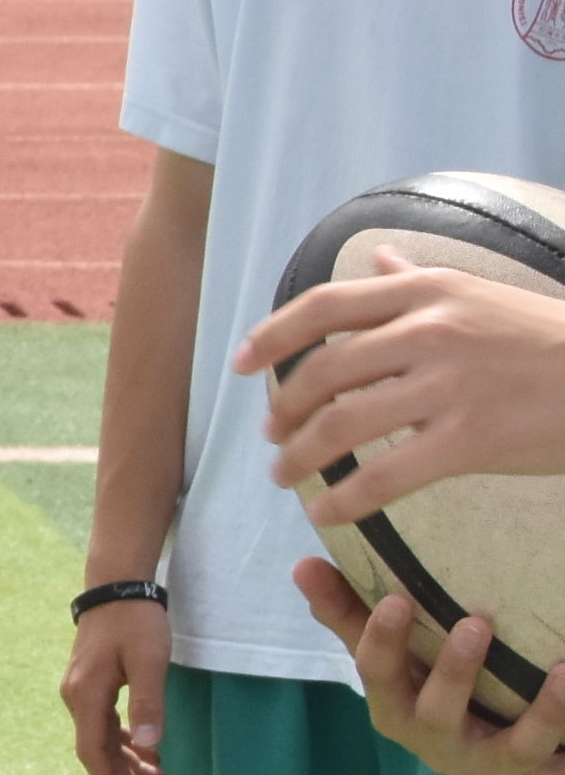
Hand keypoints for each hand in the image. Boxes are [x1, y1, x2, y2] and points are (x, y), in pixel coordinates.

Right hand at [59, 592, 171, 774]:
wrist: (116, 587)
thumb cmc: (136, 622)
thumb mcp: (149, 662)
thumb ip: (148, 705)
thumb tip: (150, 748)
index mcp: (87, 696)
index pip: (93, 751)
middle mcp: (77, 698)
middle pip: (99, 750)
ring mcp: (82, 692)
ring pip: (104, 739)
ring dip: (131, 763)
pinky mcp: (91, 685)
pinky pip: (106, 725)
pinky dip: (126, 743)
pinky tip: (147, 752)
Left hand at [236, 245, 564, 520]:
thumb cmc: (547, 338)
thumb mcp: (479, 294)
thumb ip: (418, 282)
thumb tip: (377, 260)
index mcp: (428, 293)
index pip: (325, 307)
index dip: (271, 336)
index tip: (240, 364)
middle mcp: (431, 331)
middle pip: (323, 373)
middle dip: (284, 409)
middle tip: (271, 434)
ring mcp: (448, 386)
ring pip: (342, 425)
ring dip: (300, 456)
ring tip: (285, 474)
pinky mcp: (469, 439)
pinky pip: (384, 476)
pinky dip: (343, 500)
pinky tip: (324, 513)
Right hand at [297, 557, 564, 774]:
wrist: (492, 750)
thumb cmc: (431, 688)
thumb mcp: (394, 656)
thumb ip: (351, 614)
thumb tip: (303, 564)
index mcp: (394, 709)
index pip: (375, 676)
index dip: (382, 641)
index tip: (398, 600)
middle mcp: (436, 744)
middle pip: (436, 715)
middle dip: (454, 673)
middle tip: (476, 624)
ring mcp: (489, 765)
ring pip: (514, 747)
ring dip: (542, 712)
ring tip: (562, 674)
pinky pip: (560, 769)